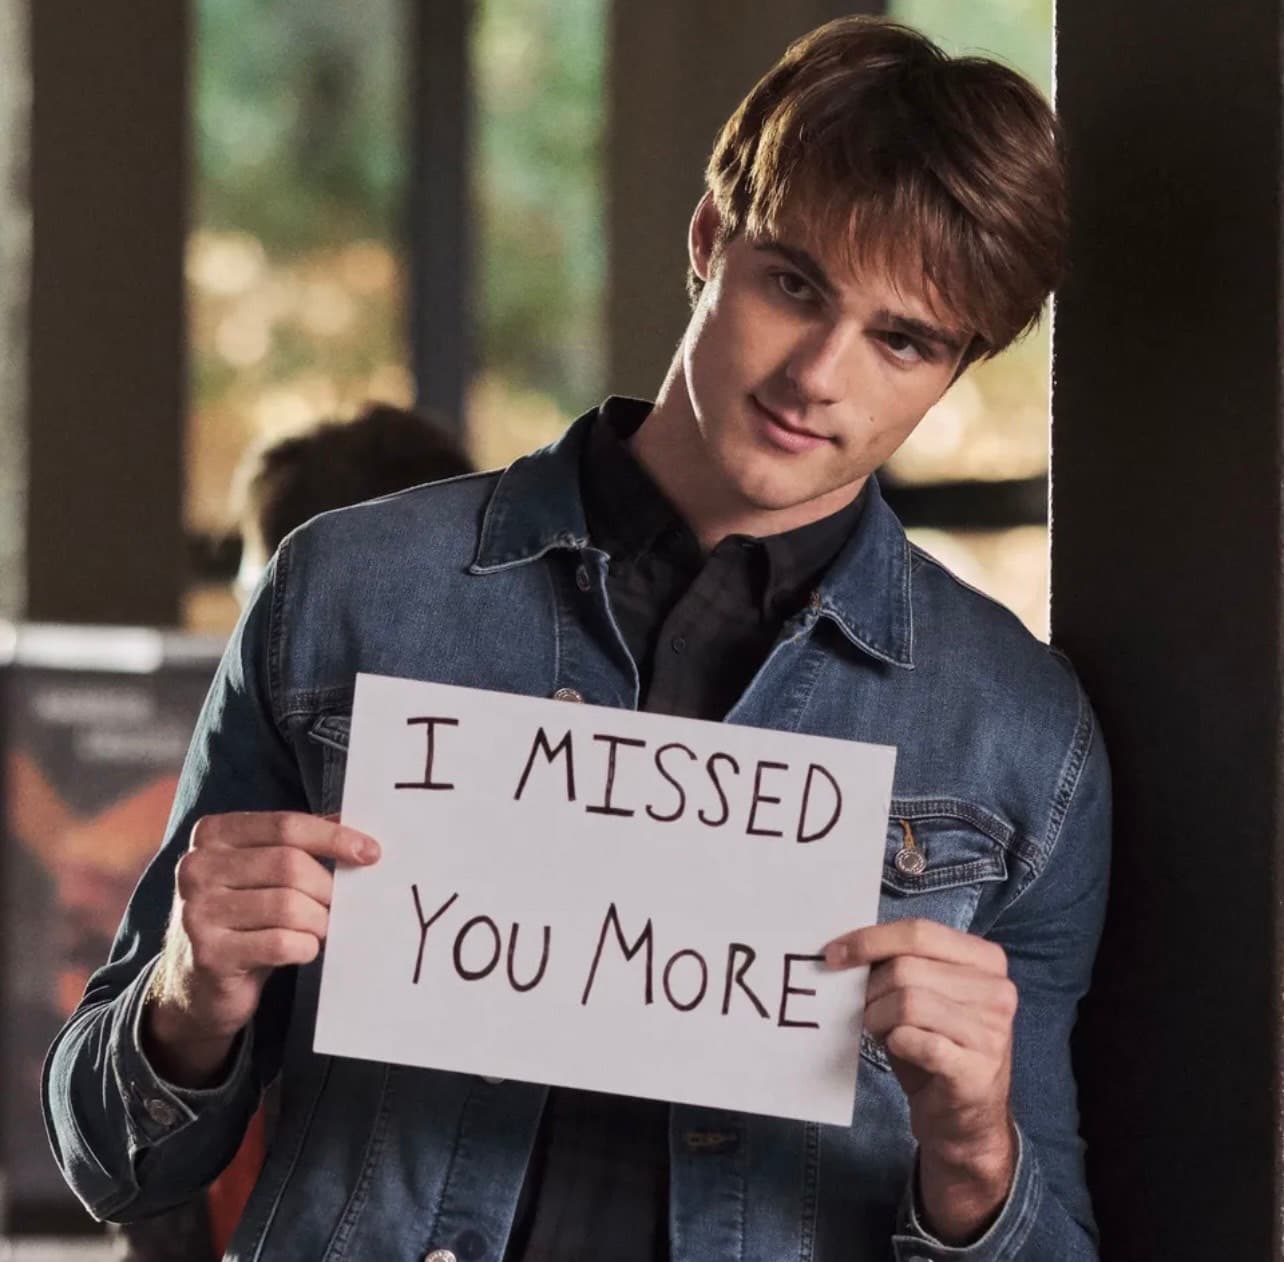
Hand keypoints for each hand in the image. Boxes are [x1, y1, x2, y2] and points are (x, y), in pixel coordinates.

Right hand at [144, 811, 379, 1085]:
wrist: (198, 984)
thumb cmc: (243, 918)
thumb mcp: (261, 872)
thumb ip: (300, 845)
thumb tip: (358, 836)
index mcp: (213, 834)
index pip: (286, 825)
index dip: (334, 837)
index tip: (371, 852)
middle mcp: (197, 867)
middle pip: (290, 864)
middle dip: (328, 887)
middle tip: (341, 905)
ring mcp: (197, 911)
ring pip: (288, 905)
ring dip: (319, 920)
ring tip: (321, 929)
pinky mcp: (208, 954)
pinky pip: (279, 943)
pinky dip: (305, 946)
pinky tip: (303, 949)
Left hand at [825, 918, 1017, 1242]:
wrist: (965, 1120)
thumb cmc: (936, 1045)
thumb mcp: (925, 995)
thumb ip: (901, 964)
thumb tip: (846, 948)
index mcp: (986, 959)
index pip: (919, 931)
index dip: (870, 940)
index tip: (833, 954)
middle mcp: (998, 991)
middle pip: (908, 968)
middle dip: (870, 987)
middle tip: (861, 1007)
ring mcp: (992, 1032)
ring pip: (907, 1002)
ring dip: (877, 1016)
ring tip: (877, 1029)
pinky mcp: (976, 1070)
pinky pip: (917, 1041)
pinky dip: (895, 1041)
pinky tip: (896, 1046)